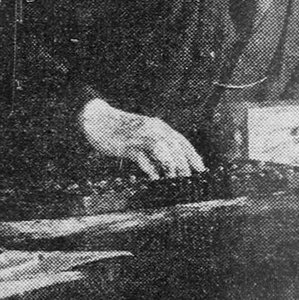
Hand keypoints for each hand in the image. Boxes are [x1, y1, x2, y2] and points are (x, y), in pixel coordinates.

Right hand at [80, 98, 205, 178]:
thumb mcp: (143, 135)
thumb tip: (169, 166)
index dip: (192, 155)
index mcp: (158, 126)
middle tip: (189, 177)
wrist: (96, 120)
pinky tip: (155, 177)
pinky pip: (142, 157)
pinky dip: (150, 167)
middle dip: (184, 163)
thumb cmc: (121, 131)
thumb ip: (157, 147)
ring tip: (174, 178)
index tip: (201, 168)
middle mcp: (152, 128)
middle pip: (174, 146)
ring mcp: (139, 136)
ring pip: (161, 150)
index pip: (181, 140)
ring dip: (169, 165)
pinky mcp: (126, 144)